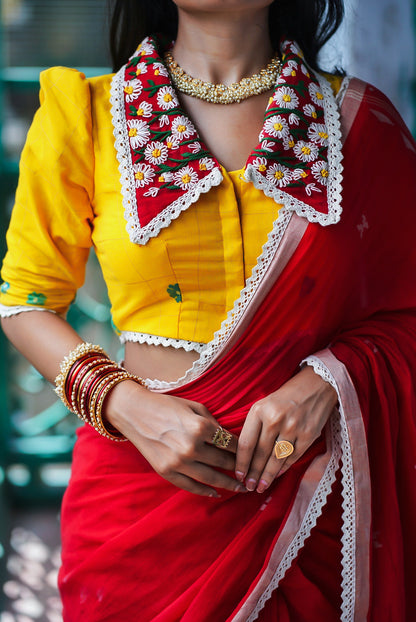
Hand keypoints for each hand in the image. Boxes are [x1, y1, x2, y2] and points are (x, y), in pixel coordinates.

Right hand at [105, 380, 245, 497]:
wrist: (135, 412)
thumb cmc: (166, 405)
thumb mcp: (194, 406)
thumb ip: (213, 422)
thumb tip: (230, 438)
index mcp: (201, 427)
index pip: (231, 443)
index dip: (244, 450)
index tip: (252, 454)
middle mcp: (191, 447)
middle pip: (224, 462)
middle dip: (240, 468)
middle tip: (252, 473)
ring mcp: (178, 462)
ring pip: (211, 478)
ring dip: (229, 484)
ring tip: (242, 488)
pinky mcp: (166, 472)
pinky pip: (191, 486)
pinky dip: (205, 492)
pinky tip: (216, 493)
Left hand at [235, 365, 337, 492]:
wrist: (316, 384)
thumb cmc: (285, 397)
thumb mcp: (264, 404)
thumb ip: (254, 426)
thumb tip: (245, 456)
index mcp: (259, 410)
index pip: (246, 443)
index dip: (241, 462)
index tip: (237, 475)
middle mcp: (275, 419)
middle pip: (260, 454)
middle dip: (253, 473)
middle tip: (248, 487)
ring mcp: (293, 427)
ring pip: (276, 459)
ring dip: (267, 476)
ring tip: (261, 487)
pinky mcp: (309, 434)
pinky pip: (293, 457)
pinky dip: (284, 468)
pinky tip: (277, 475)